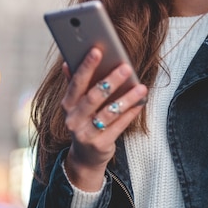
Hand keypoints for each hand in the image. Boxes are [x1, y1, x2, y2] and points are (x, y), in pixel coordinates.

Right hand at [61, 47, 147, 190]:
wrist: (85, 157)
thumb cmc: (84, 122)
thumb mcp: (76, 105)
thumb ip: (74, 84)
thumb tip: (66, 63)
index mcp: (67, 105)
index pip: (76, 83)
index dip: (86, 67)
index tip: (97, 50)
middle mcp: (73, 119)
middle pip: (94, 97)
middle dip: (111, 81)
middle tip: (126, 67)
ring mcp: (86, 134)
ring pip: (109, 112)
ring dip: (127, 98)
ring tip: (141, 87)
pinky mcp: (100, 145)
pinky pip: (119, 126)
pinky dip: (130, 113)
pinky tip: (141, 102)